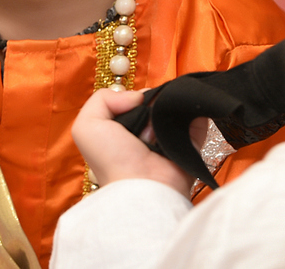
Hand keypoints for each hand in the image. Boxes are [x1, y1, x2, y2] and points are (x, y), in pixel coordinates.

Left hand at [72, 89, 196, 196]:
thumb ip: (102, 99)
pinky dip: (196, 114)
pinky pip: (197, 122)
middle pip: (153, 104)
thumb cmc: (112, 160)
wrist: (143, 188)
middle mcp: (144, 136)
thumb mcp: (88, 126)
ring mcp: (167, 140)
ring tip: (167, 115)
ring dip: (172, 106)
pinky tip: (189, 109)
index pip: (130, 103)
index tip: (134, 103)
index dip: (132, 98)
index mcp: (120, 132)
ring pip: (174, 109)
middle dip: (153, 101)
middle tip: (151, 112)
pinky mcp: (190, 146)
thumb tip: (137, 96)